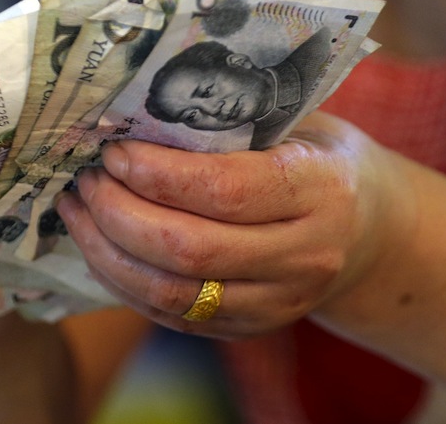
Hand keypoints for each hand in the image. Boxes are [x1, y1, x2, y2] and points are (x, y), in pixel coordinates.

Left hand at [55, 111, 415, 338]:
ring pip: (172, 294)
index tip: (113, 151)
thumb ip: (230, 124)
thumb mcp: (295, 124)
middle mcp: (304, 256)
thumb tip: (132, 117)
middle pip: (189, 250)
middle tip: (86, 180)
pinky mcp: (250, 328)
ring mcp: (279, 302)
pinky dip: (124, 282)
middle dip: (118, 214)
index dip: (156, 174)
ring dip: (108, 253)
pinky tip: (100, 247)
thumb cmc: (318, 159)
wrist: (369, 231)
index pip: (224, 190)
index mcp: (319, 190)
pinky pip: (172, 316)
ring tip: (77, 212)